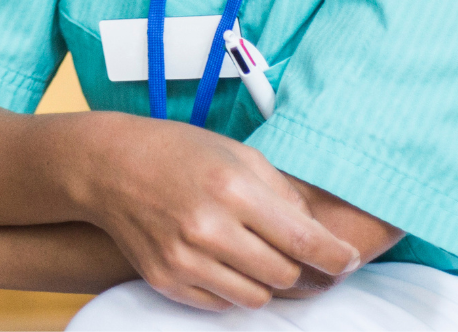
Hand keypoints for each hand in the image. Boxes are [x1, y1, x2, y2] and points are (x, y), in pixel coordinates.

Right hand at [72, 113, 361, 311]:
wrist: (109, 167)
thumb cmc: (179, 152)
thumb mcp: (239, 153)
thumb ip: (282, 193)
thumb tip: (320, 236)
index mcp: (233, 188)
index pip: (304, 241)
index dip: (336, 258)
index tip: (348, 261)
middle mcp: (208, 228)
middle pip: (285, 275)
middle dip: (303, 270)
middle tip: (304, 258)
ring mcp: (184, 259)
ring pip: (257, 298)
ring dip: (269, 282)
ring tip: (261, 257)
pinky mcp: (165, 280)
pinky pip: (221, 305)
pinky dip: (234, 289)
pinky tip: (226, 262)